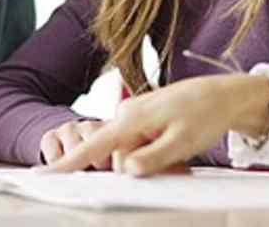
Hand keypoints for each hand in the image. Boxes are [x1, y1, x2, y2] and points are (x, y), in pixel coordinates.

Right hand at [44, 73, 268, 175]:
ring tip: (179, 153)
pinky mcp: (142, 119)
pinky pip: (137, 144)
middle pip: (115, 157)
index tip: (46, 174)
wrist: (222, 94)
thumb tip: (124, 169)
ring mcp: (134, 116)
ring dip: (149, 160)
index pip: (94, 146)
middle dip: (138, 168)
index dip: (69, 162)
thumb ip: (152, 158)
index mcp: (132, 119)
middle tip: (174, 163)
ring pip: (128, 152)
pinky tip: (172, 146)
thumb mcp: (182, 142)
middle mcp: (128, 115)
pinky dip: (152, 152)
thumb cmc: (204, 115)